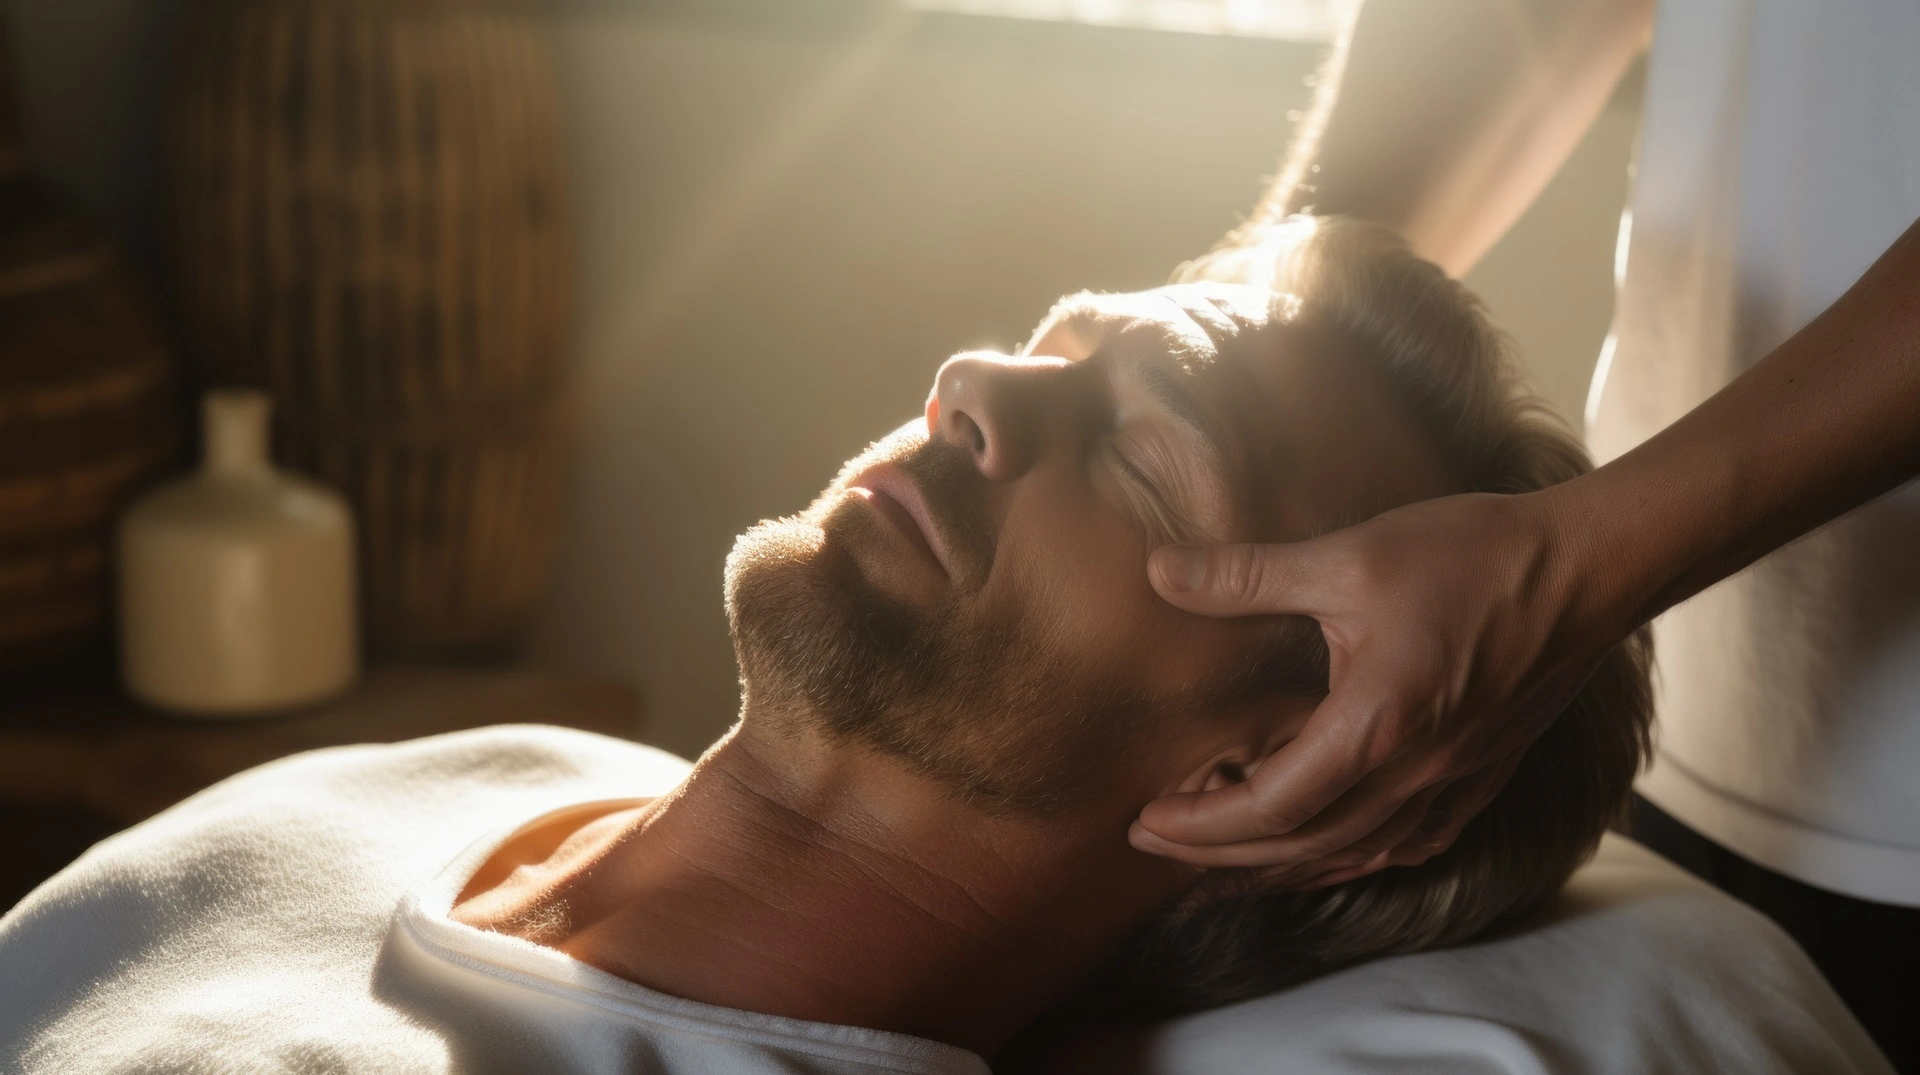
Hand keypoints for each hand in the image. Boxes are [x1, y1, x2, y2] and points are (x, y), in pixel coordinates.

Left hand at [1129, 488, 1625, 885]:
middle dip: (1219, 853)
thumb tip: (1157, 573)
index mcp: (1375, 728)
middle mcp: (1416, 775)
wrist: (1588, 567)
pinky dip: (1353, 855)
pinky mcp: (1483, 776)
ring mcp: (1455, 784)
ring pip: (1353, 853)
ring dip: (1280, 861)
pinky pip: (1408, 843)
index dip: (1199, 823)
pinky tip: (1331, 847)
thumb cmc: (1472, 555)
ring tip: (1223, 851)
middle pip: (1301, 845)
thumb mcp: (1349, 556)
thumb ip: (1247, 575)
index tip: (1145, 821)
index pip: (1268, 807)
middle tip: (1156, 843)